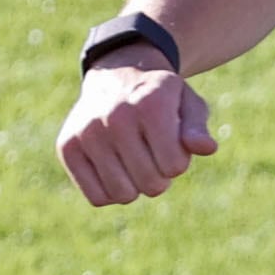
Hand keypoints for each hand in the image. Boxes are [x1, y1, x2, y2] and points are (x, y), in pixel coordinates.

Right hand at [56, 57, 220, 204]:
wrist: (116, 77)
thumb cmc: (160, 98)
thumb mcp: (187, 103)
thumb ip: (197, 127)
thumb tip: (207, 148)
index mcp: (151, 103)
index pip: (174, 166)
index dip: (178, 162)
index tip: (173, 146)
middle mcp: (116, 116)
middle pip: (150, 184)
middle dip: (160, 177)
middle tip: (154, 156)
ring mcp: (87, 132)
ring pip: (122, 195)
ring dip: (136, 187)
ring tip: (135, 162)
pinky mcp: (67, 147)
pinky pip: (97, 197)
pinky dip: (111, 192)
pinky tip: (115, 170)